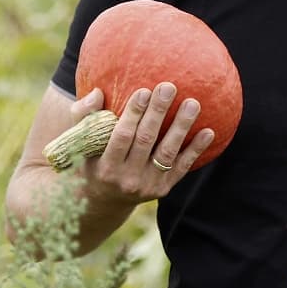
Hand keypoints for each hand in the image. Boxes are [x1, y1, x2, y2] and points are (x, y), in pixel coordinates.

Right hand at [75, 82, 214, 202]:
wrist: (102, 201)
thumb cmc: (89, 160)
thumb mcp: (78, 142)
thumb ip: (83, 115)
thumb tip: (96, 92)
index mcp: (105, 166)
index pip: (121, 137)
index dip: (133, 114)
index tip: (144, 90)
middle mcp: (127, 179)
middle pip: (146, 141)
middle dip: (158, 112)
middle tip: (169, 87)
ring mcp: (147, 186)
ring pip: (167, 153)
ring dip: (181, 127)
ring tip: (193, 103)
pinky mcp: (162, 189)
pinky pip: (182, 168)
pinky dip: (196, 150)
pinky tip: (208, 131)